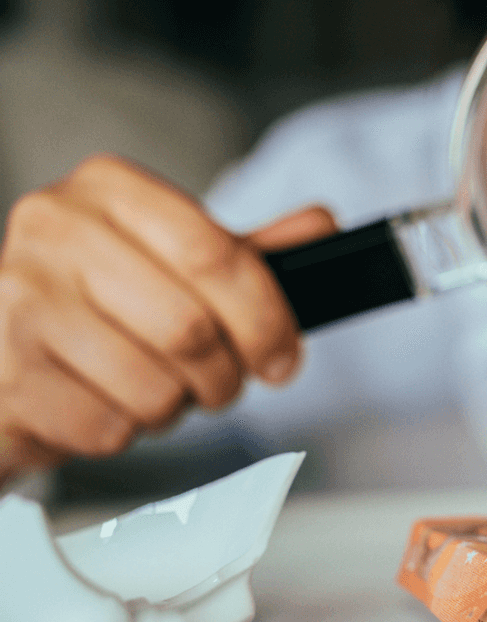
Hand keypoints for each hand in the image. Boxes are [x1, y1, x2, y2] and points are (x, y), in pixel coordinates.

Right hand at [0, 154, 336, 485]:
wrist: (5, 361)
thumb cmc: (100, 309)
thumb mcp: (177, 266)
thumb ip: (248, 251)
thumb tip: (320, 226)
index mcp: (108, 189)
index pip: (213, 253)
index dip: (266, 317)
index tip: (283, 356)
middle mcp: (54, 229)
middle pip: (191, 328)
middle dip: (225, 375)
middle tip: (220, 384)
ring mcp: (18, 300)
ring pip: (154, 386)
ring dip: (174, 408)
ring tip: (152, 389)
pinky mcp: (3, 375)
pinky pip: (109, 427)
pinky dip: (125, 432)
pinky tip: (104, 405)